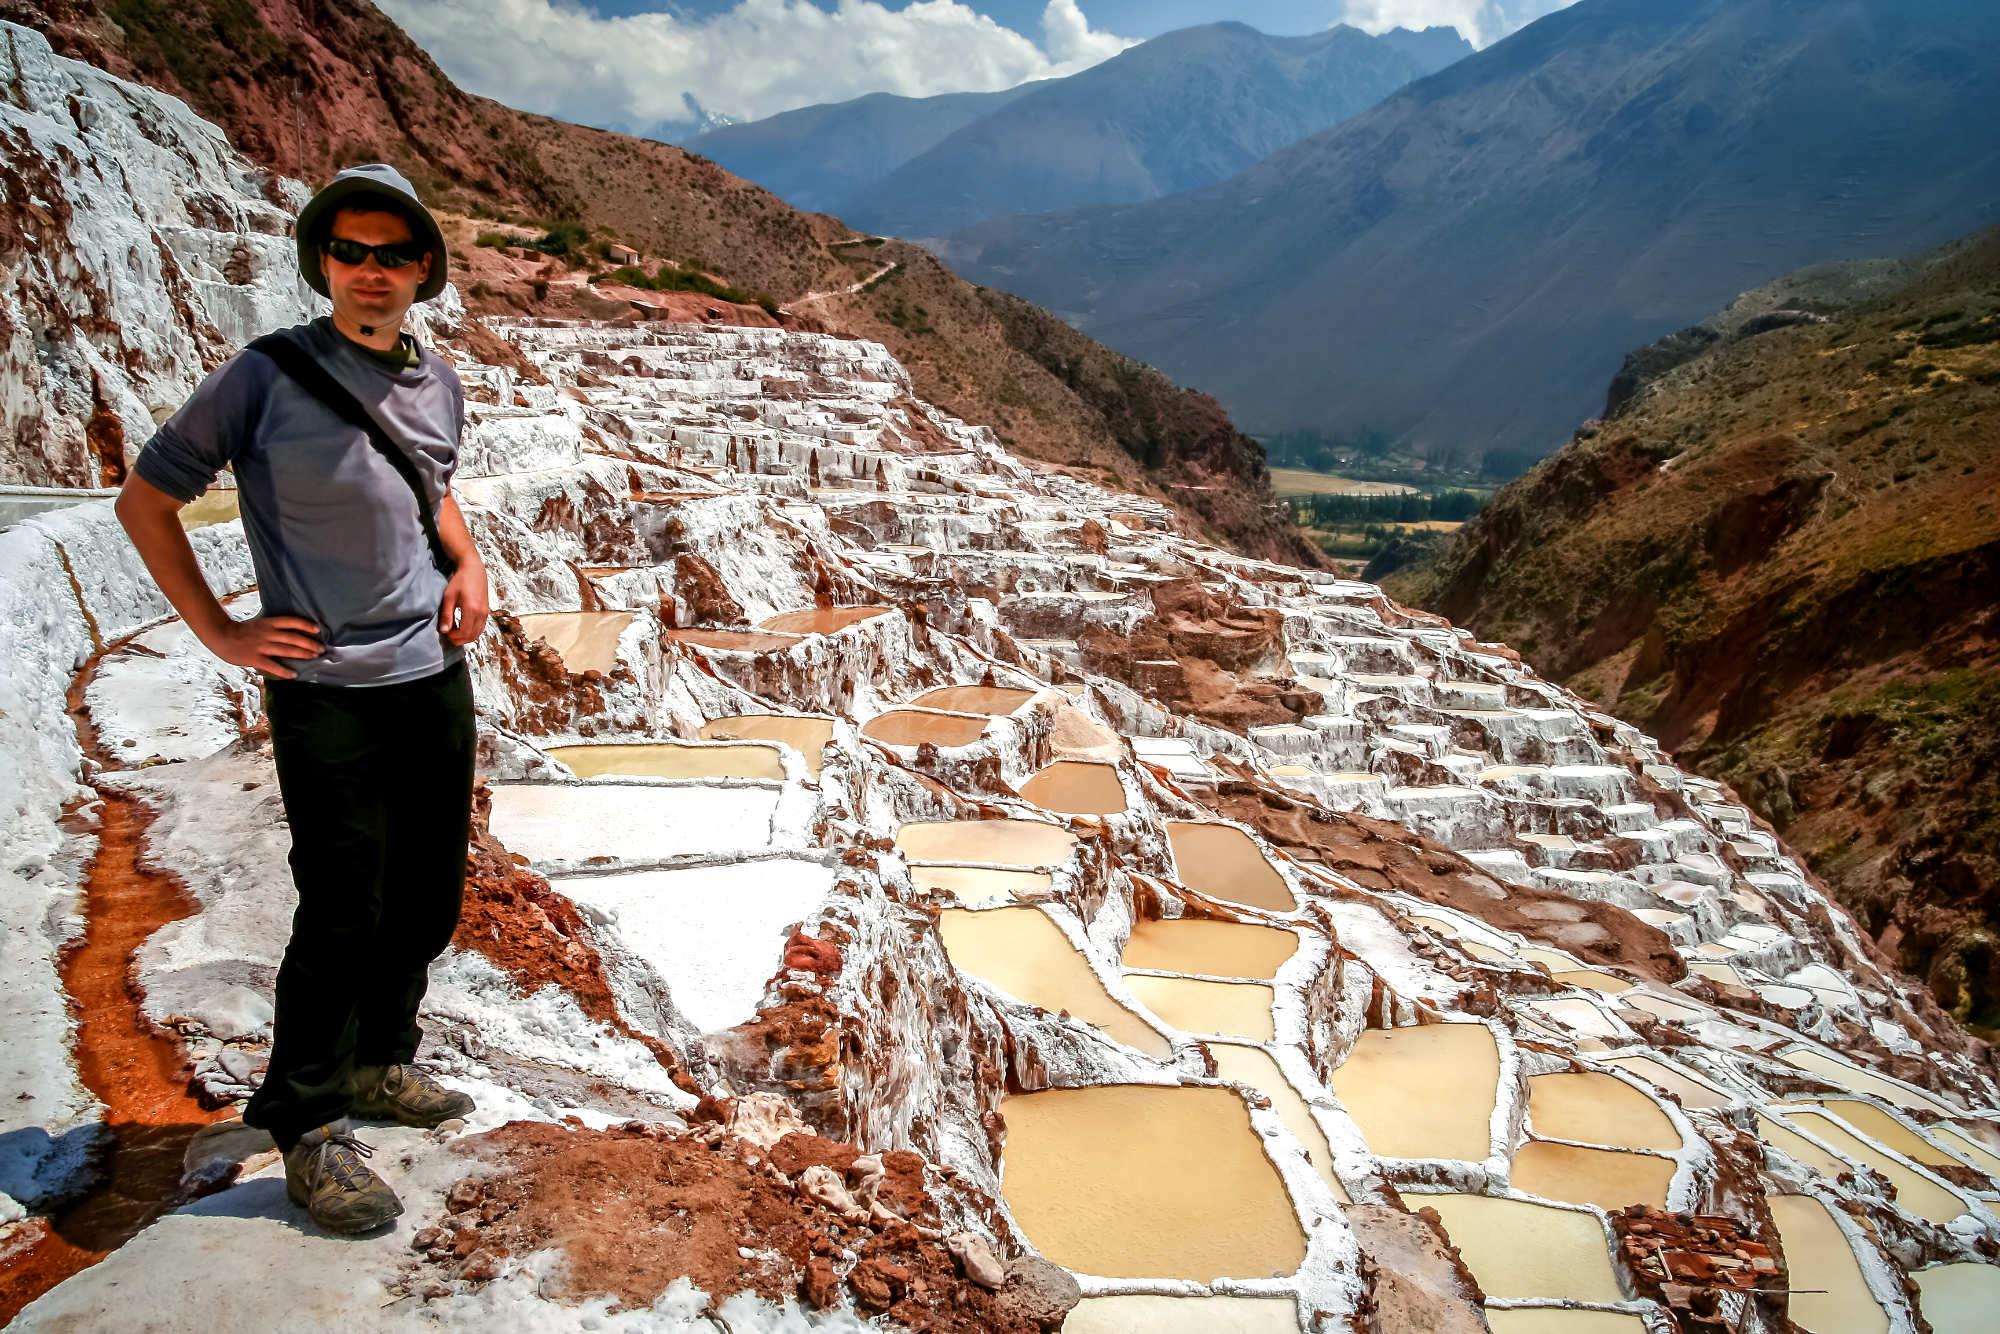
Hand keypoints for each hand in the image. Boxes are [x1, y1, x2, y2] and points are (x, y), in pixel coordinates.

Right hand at [203, 615, 323, 678]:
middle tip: (322, 648)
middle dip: (309, 643)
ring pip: (286, 650)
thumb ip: (273, 628)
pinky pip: (272, 665)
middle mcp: (267, 633)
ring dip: (302, 654)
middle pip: (293, 637)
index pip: (291, 622)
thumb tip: (291, 633)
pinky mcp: (255, 658)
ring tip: (314, 657)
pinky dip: (284, 671)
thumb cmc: (241, 631)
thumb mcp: (259, 624)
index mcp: (268, 623)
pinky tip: (294, 675)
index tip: (317, 629)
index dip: (305, 625)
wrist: (221, 635)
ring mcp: (261, 646)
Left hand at [438, 561, 489, 645]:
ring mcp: (486, 613)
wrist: (474, 569)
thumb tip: (444, 631)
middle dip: (460, 639)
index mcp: (472, 609)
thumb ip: (447, 615)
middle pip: (472, 635)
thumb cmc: (460, 581)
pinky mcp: (487, 611)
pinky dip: (472, 632)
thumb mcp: (449, 597)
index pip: (464, 632)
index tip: (446, 633)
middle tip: (449, 636)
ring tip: (455, 633)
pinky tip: (464, 628)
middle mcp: (481, 612)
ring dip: (466, 637)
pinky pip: (481, 627)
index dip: (455, 636)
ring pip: (478, 633)